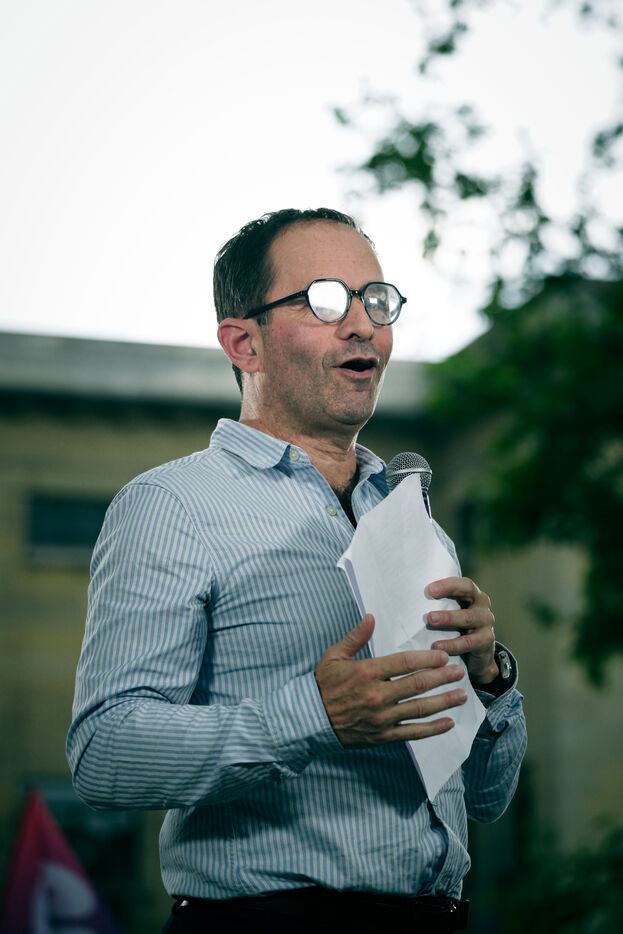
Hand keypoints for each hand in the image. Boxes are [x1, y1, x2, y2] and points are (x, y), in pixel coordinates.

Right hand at [314, 614, 467, 748]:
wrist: (309, 720)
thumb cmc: (322, 684)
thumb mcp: (334, 655)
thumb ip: (356, 637)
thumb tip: (371, 616)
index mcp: (367, 672)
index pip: (405, 662)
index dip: (428, 658)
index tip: (444, 655)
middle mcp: (377, 695)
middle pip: (418, 684)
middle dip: (443, 677)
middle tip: (460, 671)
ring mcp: (381, 718)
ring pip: (420, 708)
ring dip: (444, 701)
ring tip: (462, 694)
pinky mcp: (382, 736)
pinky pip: (412, 733)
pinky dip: (432, 729)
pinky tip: (448, 722)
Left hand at [426, 577, 496, 683]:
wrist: (479, 654)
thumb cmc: (458, 627)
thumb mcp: (452, 612)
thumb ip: (438, 602)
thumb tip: (406, 593)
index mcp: (473, 594)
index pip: (463, 583)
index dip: (448, 584)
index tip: (429, 589)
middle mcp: (482, 605)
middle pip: (468, 594)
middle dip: (447, 595)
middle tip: (428, 609)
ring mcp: (486, 623)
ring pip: (468, 618)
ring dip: (448, 619)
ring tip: (430, 622)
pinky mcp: (486, 641)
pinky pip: (468, 642)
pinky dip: (452, 645)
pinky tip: (438, 647)